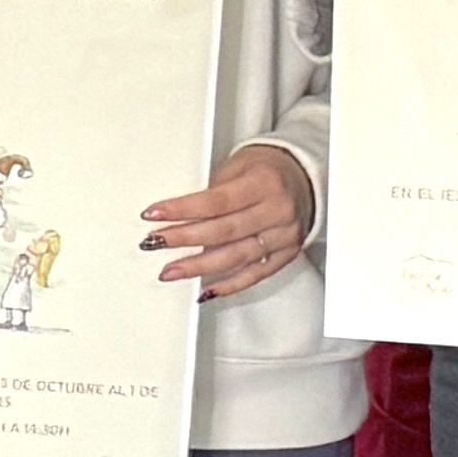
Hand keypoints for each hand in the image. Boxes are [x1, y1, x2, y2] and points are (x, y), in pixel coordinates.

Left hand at [145, 141, 312, 296]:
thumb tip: (176, 216)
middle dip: (184, 239)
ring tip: (172, 271)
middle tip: (155, 243)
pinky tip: (206, 289)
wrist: (304, 179)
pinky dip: (229, 284)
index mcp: (263, 183)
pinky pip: (255, 274)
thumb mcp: (236, 167)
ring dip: (200, 267)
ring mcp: (284, 236)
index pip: (216, 201)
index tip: (153, 214)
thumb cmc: (265, 170)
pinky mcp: (286, 255)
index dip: (182, 210)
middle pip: (224, 231)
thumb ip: (211, 192)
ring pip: (237, 257)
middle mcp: (277, 211)